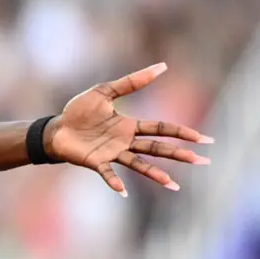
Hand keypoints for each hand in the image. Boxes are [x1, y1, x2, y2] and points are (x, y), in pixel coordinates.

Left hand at [45, 62, 212, 196]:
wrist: (56, 128)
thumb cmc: (79, 111)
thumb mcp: (104, 91)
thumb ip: (131, 82)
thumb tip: (162, 66)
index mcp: (129, 126)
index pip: (162, 128)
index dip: (182, 132)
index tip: (203, 139)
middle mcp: (124, 142)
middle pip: (157, 148)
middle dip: (179, 154)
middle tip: (202, 161)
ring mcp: (111, 153)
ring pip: (138, 164)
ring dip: (155, 174)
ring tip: (173, 185)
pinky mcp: (95, 162)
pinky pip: (107, 173)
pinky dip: (115, 182)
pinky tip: (123, 192)